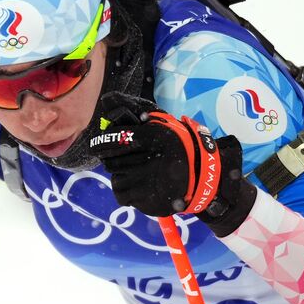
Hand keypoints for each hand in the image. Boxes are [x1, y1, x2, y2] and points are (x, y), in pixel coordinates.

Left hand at [89, 91, 256, 235]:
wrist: (205, 178)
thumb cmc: (184, 148)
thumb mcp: (169, 125)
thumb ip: (145, 118)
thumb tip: (114, 103)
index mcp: (153, 136)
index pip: (115, 138)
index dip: (103, 142)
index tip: (98, 146)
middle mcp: (147, 158)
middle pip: (111, 160)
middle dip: (113, 159)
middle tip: (123, 160)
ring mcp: (146, 181)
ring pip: (116, 178)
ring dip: (121, 175)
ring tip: (134, 174)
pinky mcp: (146, 199)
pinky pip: (122, 195)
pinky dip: (125, 191)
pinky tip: (137, 187)